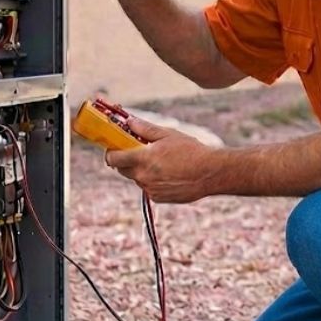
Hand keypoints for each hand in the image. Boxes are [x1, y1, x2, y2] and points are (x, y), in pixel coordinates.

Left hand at [105, 118, 219, 203]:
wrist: (210, 173)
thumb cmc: (191, 151)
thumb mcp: (168, 134)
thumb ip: (145, 129)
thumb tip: (129, 122)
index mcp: (143, 158)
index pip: (113, 159)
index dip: (111, 153)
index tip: (114, 147)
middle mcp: (143, 176)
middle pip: (122, 169)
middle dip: (126, 160)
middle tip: (139, 151)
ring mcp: (150, 189)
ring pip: (137, 178)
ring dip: (142, 170)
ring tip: (161, 162)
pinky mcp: (158, 198)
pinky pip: (149, 187)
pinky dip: (153, 180)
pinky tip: (169, 173)